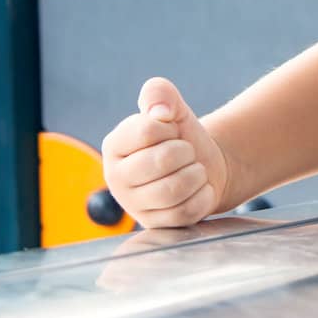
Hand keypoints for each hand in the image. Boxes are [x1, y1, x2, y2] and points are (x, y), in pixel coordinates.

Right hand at [101, 77, 231, 227]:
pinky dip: (202, 195)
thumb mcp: (171, 106)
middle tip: (185, 152)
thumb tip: (159, 111)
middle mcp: (116, 178)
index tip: (170, 132)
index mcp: (114, 145)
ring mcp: (134, 205)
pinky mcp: (156, 224)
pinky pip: (186, 211)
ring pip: (174, 189)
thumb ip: (159, 93)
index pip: (147, 131)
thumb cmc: (181, 135)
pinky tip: (197, 188)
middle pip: (162, 160)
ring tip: (192, 169)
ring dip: (196, 174)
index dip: (170, 127)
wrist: (203, 164)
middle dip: (185, 151)